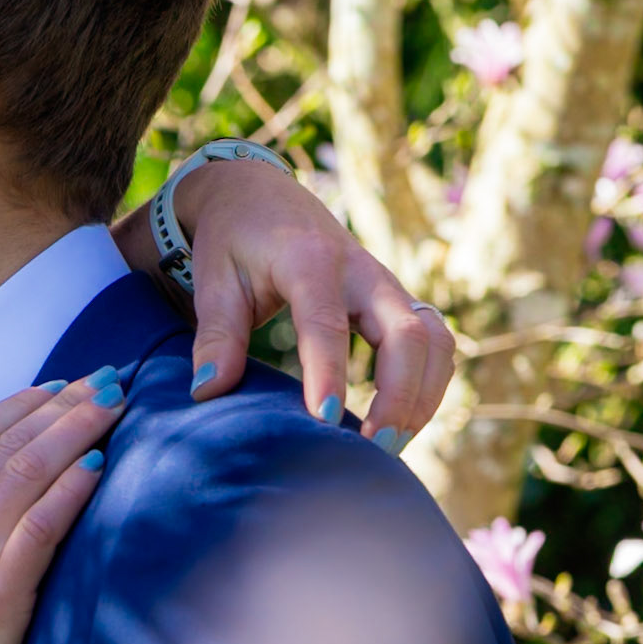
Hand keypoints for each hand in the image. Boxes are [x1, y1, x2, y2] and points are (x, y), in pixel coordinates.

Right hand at [0, 375, 118, 643]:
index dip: (17, 403)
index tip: (58, 385)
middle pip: (5, 443)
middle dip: (61, 403)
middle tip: (107, 379)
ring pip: (26, 472)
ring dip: (75, 430)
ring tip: (116, 405)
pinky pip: (40, 528)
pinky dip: (70, 490)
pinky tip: (100, 467)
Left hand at [162, 158, 454, 449]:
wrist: (258, 194)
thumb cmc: (232, 241)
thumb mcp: (213, 280)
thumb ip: (216, 335)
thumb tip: (208, 391)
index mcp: (309, 259)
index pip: (327, 322)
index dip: (329, 374)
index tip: (325, 422)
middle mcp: (360, 269)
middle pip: (407, 331)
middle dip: (400, 393)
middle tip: (374, 448)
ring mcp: (385, 284)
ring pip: (434, 338)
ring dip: (423, 394)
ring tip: (391, 445)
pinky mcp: (395, 300)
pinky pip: (433, 342)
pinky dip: (429, 383)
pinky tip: (402, 422)